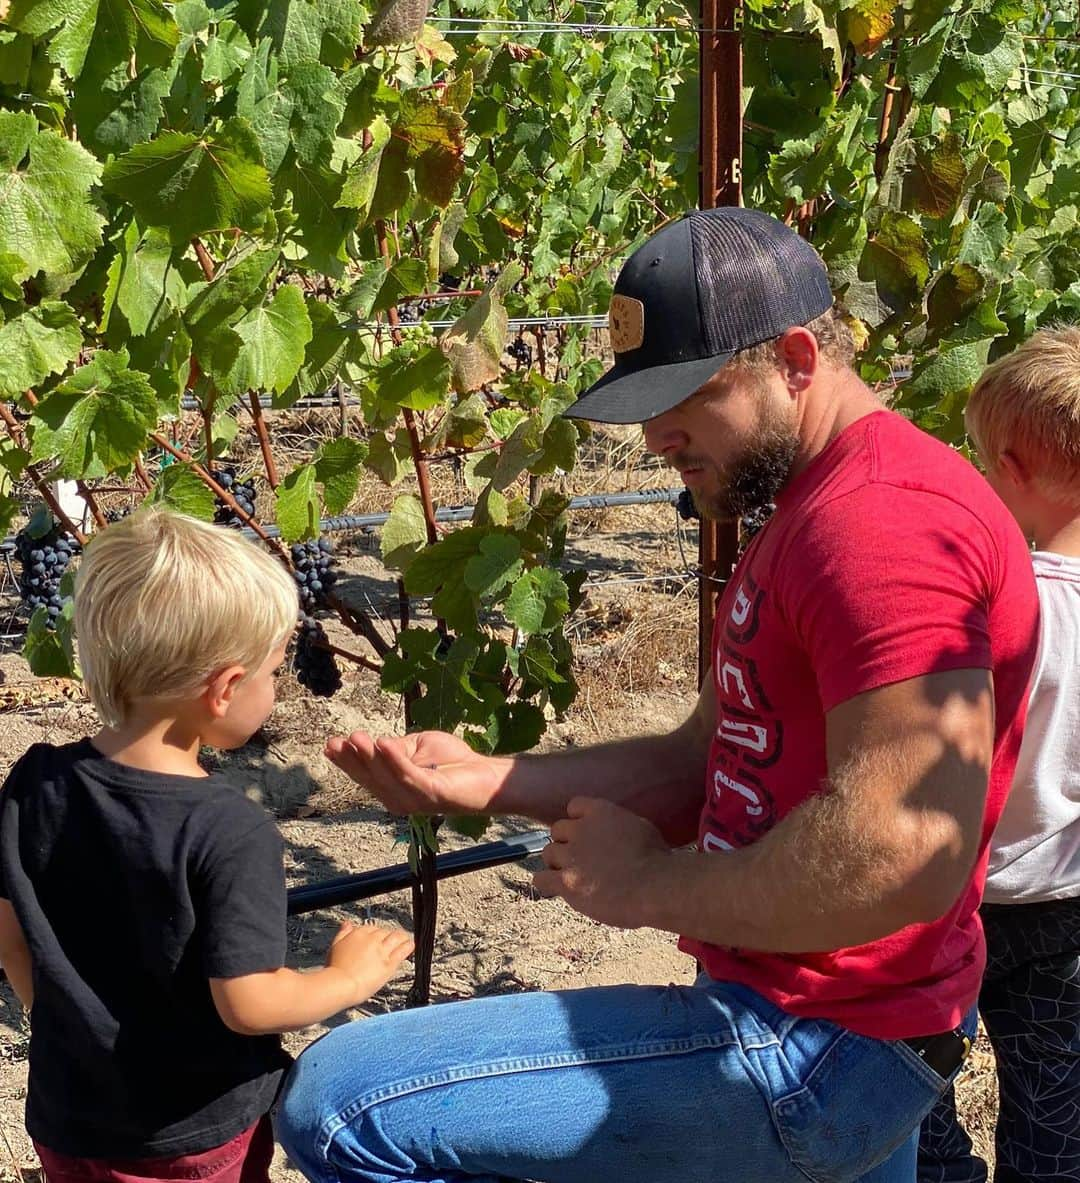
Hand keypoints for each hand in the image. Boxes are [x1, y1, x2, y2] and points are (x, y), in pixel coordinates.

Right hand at [325, 729, 500, 815]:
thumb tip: (378, 743)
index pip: (364, 774)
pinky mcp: (429, 794)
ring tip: (358, 737)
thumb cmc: (453, 761)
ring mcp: (413, 800)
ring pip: (385, 776)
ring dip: (369, 756)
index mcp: (392, 788)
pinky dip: (394, 759)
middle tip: (337, 741)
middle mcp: (397, 798)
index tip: (329, 744)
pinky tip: (383, 742)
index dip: (346, 761)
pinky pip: (408, 775)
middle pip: (369, 777)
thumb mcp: (418, 747)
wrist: (485, 775)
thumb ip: (396, 747)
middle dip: (352, 759)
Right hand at [326, 921, 413, 1004]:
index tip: (378, 939)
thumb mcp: (335, 946)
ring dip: (402, 937)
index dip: (377, 934)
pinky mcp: (389, 963)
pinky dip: (408, 946)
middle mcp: (372, 939)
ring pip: (397, 937)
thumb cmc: (335, 970)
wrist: (340, 984)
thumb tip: (347, 924)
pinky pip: (403, 950)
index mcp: (358, 933)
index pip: (373, 928)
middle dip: (389, 936)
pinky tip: (410, 945)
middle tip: (391, 942)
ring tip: (405, 939)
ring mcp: (382, 951)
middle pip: (386, 932)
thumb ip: (343, 933)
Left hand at [533, 798, 671, 929]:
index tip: (586, 834)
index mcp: (601, 812)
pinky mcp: (566, 882)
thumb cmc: (657, 861)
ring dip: (557, 863)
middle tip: (580, 859)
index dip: (579, 821)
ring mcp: (571, 856)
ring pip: (548, 853)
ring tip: (572, 876)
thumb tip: (613, 833)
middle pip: (558, 831)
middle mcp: (581, 830)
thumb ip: (618, 825)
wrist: (655, 887)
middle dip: (567, 843)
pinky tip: (558, 889)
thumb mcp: (640, 827)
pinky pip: (541, 879)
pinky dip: (547, 883)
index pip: (575, 806)